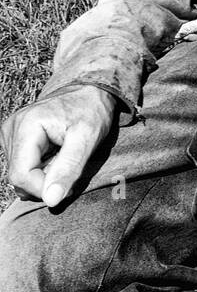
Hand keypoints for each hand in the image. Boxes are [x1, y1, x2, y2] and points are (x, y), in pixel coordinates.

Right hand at [1, 85, 117, 207]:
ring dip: (43, 174)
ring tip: (62, 154)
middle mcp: (12, 128)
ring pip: (20, 174)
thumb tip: (51, 200)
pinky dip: (40, 167)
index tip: (69, 182)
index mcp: (26, 125)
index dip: (44, 188)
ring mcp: (10, 132)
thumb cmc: (91, 110)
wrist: (90, 91)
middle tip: (68, 162)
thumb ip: (68, 169)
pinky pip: (22, 166)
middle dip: (45, 180)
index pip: (21, 176)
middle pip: (19, 177)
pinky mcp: (14, 138)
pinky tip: (54, 153)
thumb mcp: (87, 138)